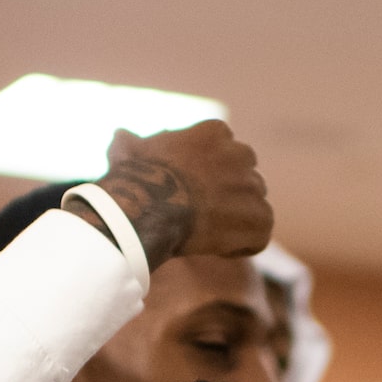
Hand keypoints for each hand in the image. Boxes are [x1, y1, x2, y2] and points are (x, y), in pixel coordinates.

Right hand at [94, 121, 273, 267]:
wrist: (150, 208)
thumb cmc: (136, 179)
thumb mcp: (129, 153)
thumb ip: (132, 144)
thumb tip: (121, 136)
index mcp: (216, 132)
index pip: (224, 153)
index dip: (210, 176)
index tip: (192, 191)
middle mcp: (242, 154)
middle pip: (245, 178)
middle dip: (230, 195)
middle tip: (204, 214)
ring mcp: (254, 187)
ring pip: (253, 206)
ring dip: (236, 220)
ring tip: (208, 233)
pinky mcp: (261, 219)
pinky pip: (258, 235)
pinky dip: (242, 245)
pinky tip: (216, 248)